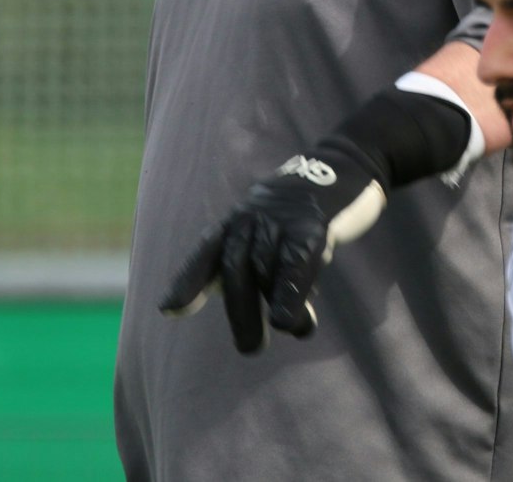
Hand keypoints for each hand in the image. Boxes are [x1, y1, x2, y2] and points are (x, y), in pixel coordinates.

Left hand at [159, 144, 387, 353]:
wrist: (344, 163)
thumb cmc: (302, 211)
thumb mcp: (270, 230)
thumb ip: (260, 270)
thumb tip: (274, 321)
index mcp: (237, 221)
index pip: (205, 252)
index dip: (187, 281)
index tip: (168, 310)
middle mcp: (252, 217)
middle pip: (235, 269)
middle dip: (240, 311)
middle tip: (251, 348)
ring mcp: (282, 219)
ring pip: (266, 271)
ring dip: (277, 308)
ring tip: (296, 329)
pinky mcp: (314, 224)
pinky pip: (296, 264)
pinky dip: (291, 296)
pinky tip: (292, 323)